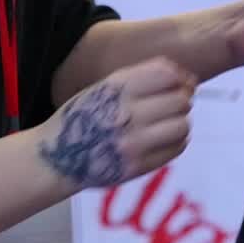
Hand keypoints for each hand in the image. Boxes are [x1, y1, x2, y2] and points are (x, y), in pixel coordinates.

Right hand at [34, 57, 194, 188]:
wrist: (56, 159)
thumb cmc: (83, 117)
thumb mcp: (103, 87)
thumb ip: (142, 77)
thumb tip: (188, 77)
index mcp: (116, 89)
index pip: (166, 75)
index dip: (178, 77)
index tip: (175, 83)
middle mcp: (125, 115)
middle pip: (180, 100)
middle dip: (181, 100)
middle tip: (171, 106)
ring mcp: (133, 144)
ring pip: (182, 125)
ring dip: (179, 121)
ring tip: (166, 123)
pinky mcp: (138, 167)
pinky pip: (176, 148)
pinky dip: (175, 140)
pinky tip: (162, 139)